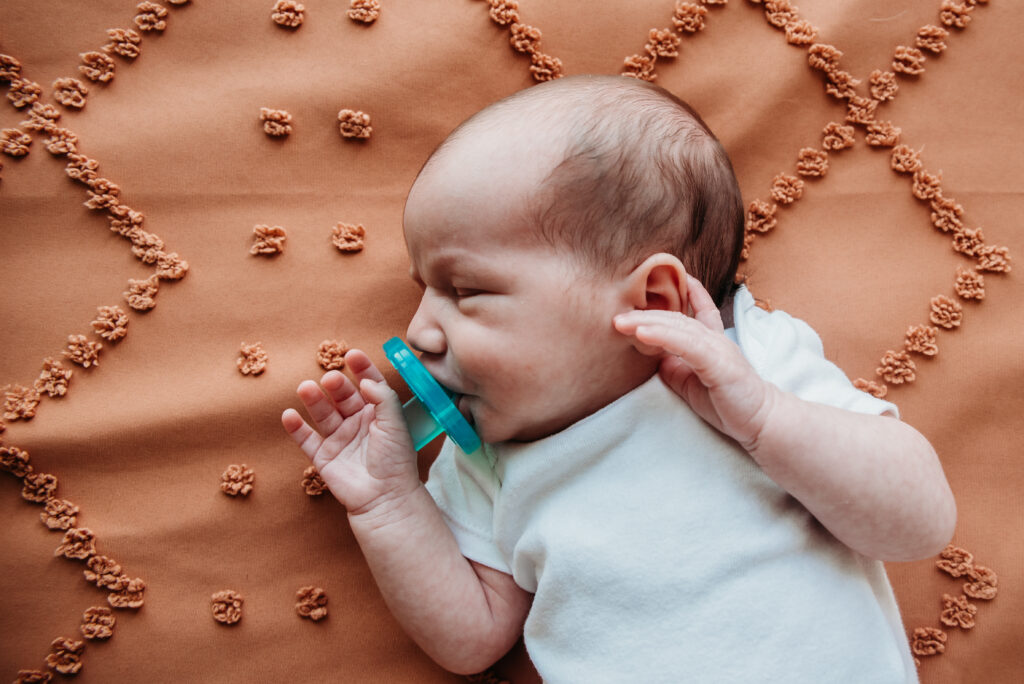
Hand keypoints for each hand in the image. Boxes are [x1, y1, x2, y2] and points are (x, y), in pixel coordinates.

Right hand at [281, 349, 419, 515]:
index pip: (368, 385)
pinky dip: (296, 427)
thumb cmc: (396, 461)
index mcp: (378, 414)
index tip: (352, 354)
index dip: (362, 369)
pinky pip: (307, 439)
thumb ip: (383, 399)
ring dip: (313, 400)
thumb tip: (365, 380)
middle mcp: (358, 423)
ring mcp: (340, 439)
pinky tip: (289, 415)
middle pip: (343, 397)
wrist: (385, 497)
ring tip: (305, 388)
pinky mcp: (324, 457)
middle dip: (336, 385)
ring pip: (323, 414)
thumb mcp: (396, 424)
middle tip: (330, 378)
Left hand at [614, 276, 774, 452]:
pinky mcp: (717, 362)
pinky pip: (685, 344)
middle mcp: (715, 339)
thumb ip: (675, 369)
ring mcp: (717, 348)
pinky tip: (641, 333)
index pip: (700, 311)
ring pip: (677, 327)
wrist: (761, 422)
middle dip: (645, 314)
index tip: (678, 276)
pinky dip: (661, 336)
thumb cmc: (730, 405)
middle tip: (617, 314)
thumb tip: (655, 359)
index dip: (690, 293)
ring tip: (620, 321)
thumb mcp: (692, 384)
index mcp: (713, 343)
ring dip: (646, 322)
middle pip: (676, 318)